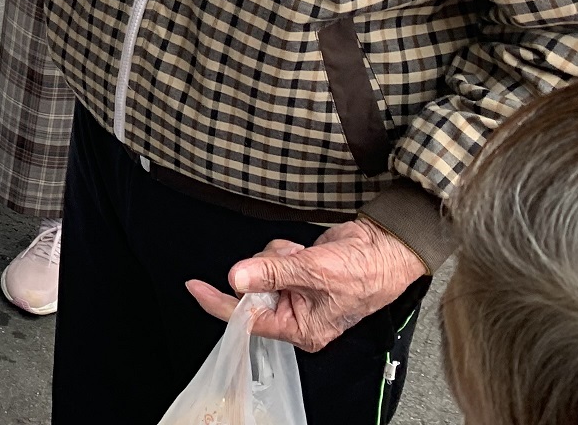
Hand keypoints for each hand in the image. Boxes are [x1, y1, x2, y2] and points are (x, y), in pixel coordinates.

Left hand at [185, 219, 424, 351]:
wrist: (384, 249)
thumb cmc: (363, 273)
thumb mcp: (314, 273)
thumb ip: (271, 274)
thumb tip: (235, 277)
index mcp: (299, 329)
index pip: (247, 318)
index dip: (219, 302)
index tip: (194, 287)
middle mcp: (294, 314)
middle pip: (251, 290)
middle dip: (263, 269)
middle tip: (288, 260)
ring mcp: (293, 292)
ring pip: (259, 269)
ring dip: (275, 257)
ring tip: (303, 256)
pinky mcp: (295, 272)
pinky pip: (271, 258)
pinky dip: (284, 251)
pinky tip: (304, 251)